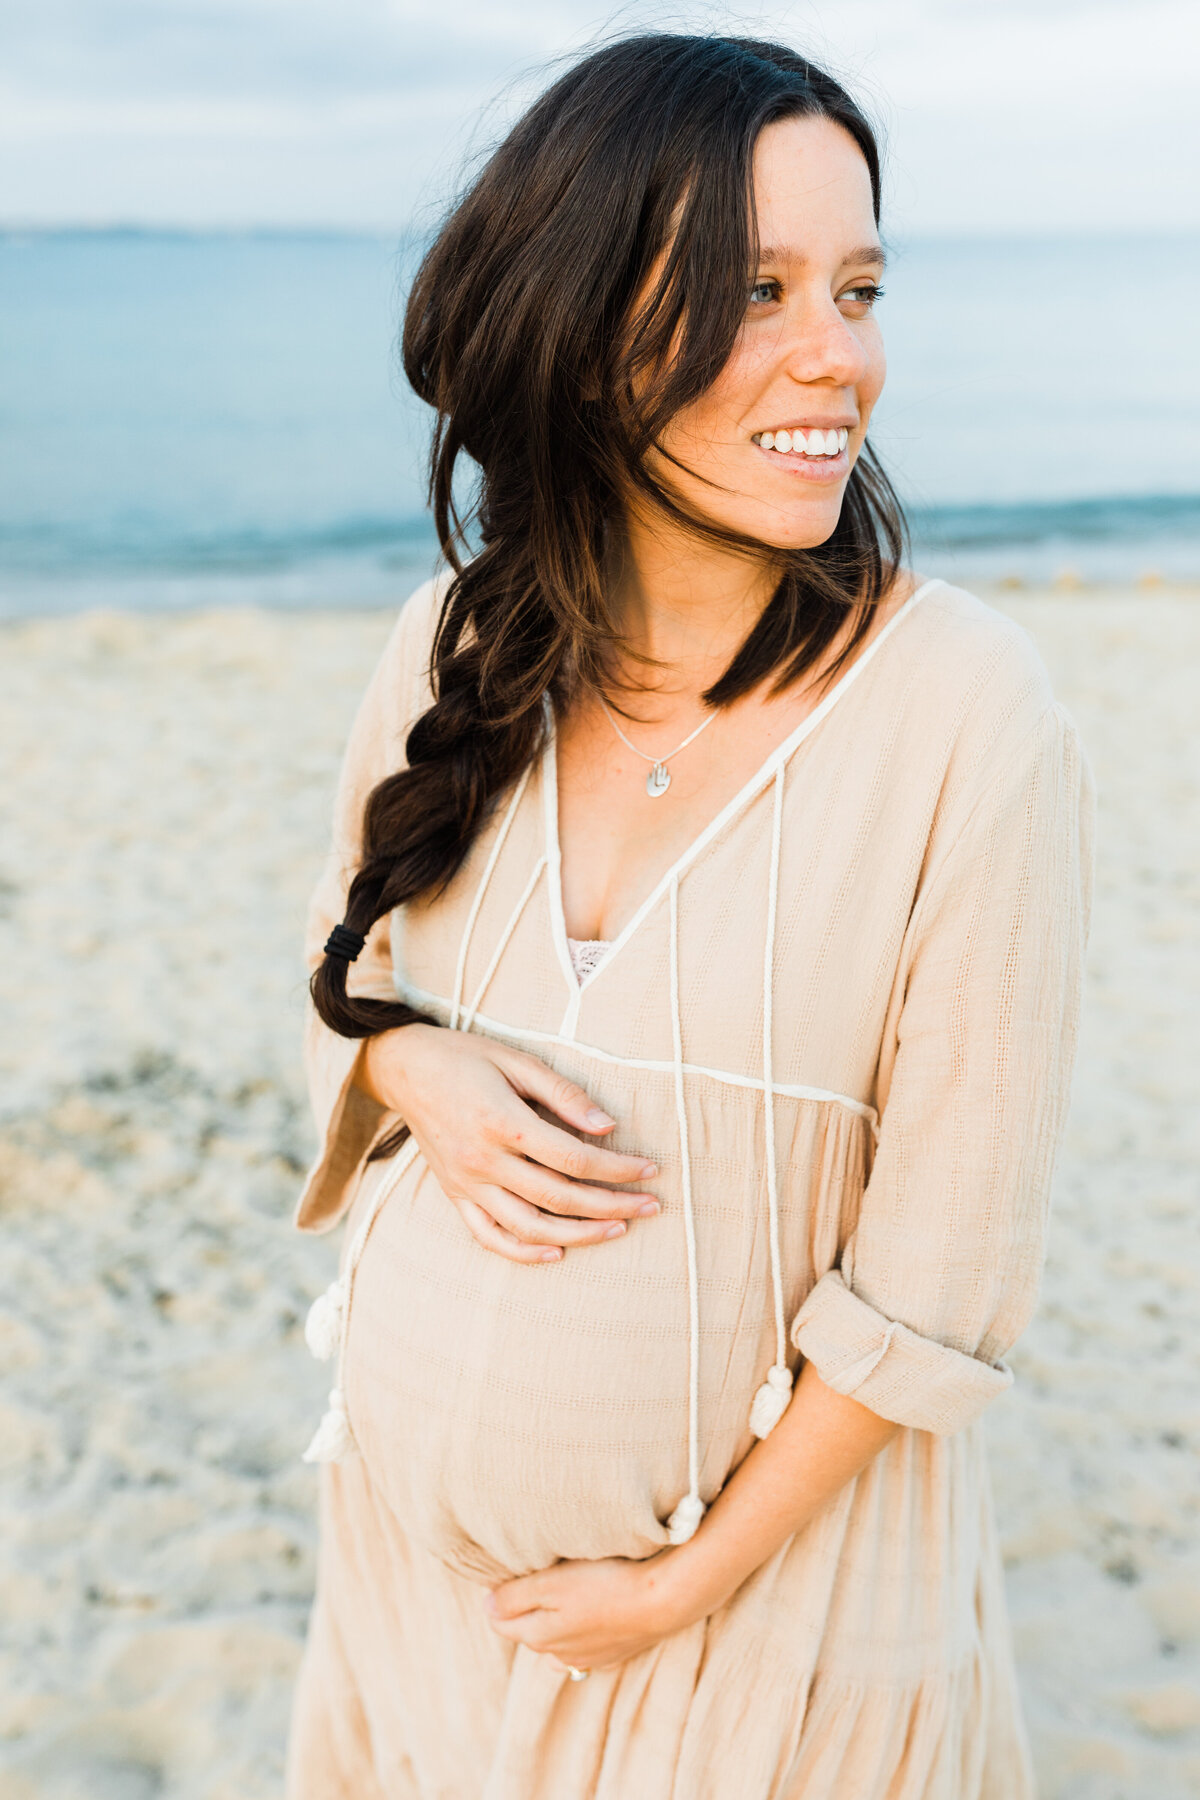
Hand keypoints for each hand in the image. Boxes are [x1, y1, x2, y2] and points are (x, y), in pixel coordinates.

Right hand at [359, 1025, 659, 1264]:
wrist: (406, 1069)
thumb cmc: (467, 1058)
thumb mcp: (518, 1060)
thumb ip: (564, 1094)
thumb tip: (608, 1126)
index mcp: (503, 1122)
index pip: (574, 1158)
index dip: (618, 1169)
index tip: (650, 1170)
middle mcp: (483, 1160)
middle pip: (559, 1197)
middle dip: (612, 1206)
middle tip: (651, 1206)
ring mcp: (467, 1183)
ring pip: (529, 1226)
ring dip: (579, 1234)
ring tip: (617, 1230)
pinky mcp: (455, 1195)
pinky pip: (489, 1236)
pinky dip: (523, 1252)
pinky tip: (557, 1254)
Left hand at [484, 1551, 690, 1670]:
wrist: (663, 1599)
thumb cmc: (605, 1584)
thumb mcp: (552, 1584)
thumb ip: (514, 1597)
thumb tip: (487, 1606)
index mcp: (539, 1636)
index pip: (501, 1622)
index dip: (498, 1597)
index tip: (506, 1572)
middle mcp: (560, 1654)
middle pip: (529, 1631)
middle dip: (525, 1608)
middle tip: (534, 1575)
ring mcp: (589, 1657)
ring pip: (557, 1642)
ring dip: (554, 1622)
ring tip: (563, 1593)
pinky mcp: (615, 1653)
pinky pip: (585, 1645)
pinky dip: (581, 1631)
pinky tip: (590, 1613)